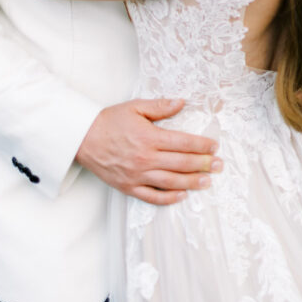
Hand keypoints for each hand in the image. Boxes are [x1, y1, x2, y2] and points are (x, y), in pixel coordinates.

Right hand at [76, 98, 222, 204]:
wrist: (82, 138)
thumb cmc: (109, 121)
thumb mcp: (135, 107)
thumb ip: (160, 106)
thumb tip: (182, 103)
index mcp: (149, 137)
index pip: (183, 143)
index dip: (202, 145)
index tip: (214, 146)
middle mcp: (145, 158)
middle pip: (182, 163)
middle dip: (204, 164)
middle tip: (220, 165)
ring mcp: (137, 175)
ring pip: (171, 182)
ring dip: (192, 182)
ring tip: (208, 181)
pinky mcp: (128, 186)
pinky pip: (152, 196)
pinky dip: (169, 198)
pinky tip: (182, 195)